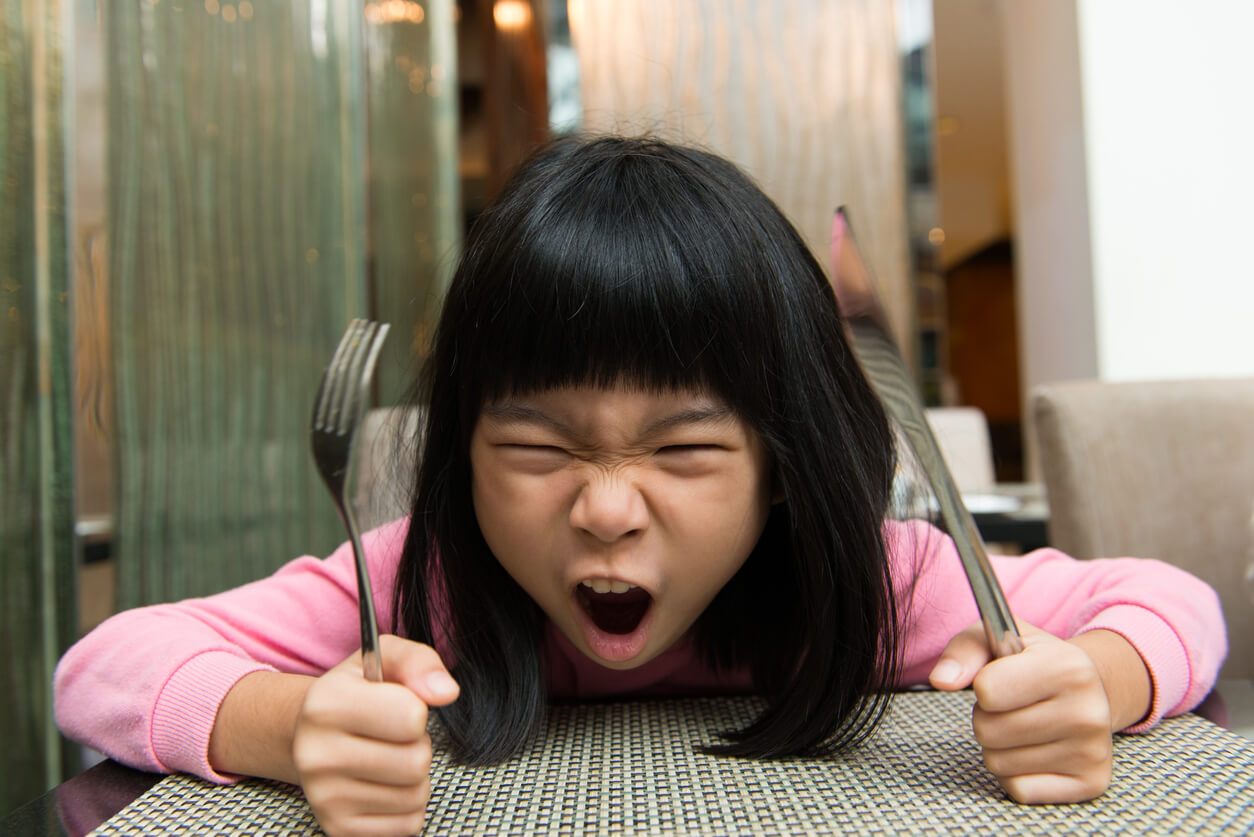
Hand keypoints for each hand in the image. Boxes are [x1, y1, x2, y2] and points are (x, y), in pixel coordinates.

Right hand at [293, 635, 459, 836]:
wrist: (310, 735)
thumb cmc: (358, 692)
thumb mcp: (384, 658)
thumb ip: (419, 662)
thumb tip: (446, 692)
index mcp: (326, 704)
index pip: (410, 717)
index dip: (416, 710)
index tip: (397, 705)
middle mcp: (316, 754)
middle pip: (415, 763)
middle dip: (417, 746)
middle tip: (394, 737)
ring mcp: (324, 798)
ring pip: (414, 796)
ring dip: (414, 777)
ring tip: (388, 758)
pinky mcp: (338, 828)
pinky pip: (407, 824)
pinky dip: (406, 806)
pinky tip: (383, 785)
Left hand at [928, 621, 1118, 803]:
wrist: (1091, 688)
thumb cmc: (1033, 661)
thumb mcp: (998, 639)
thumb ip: (964, 652)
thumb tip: (941, 680)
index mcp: (1068, 667)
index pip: (987, 691)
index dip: (983, 685)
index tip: (1002, 678)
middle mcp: (1088, 711)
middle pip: (987, 731)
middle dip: (986, 718)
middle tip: (1012, 705)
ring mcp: (1092, 752)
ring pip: (998, 763)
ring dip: (999, 746)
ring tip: (1025, 725)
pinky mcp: (1091, 783)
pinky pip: (1018, 789)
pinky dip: (1015, 774)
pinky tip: (1035, 750)